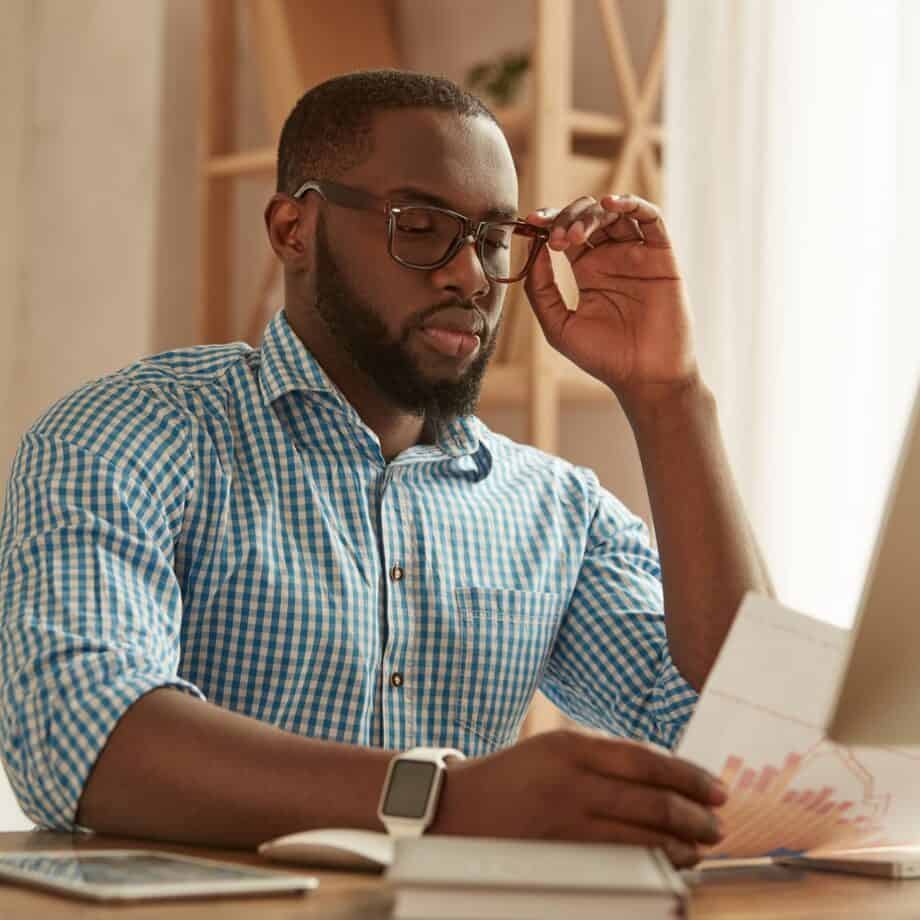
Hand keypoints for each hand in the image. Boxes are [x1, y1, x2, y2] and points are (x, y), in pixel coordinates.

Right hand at [430, 729, 725, 867]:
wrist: (456, 808)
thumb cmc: (512, 777)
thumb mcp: (554, 749)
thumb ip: (603, 757)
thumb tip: (665, 773)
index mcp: (570, 745)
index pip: (645, 758)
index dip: (688, 774)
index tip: (715, 787)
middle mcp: (570, 779)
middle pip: (650, 798)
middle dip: (693, 814)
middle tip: (717, 823)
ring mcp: (563, 819)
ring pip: (639, 834)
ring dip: (680, 843)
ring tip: (701, 845)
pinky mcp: (558, 854)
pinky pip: (618, 861)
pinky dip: (651, 861)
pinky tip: (670, 862)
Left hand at [523, 195, 697, 408]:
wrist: (645, 377)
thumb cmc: (604, 358)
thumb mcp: (558, 326)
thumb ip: (540, 289)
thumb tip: (532, 250)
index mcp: (588, 271)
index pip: (565, 232)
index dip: (548, 221)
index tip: (531, 222)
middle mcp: (612, 258)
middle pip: (587, 216)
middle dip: (566, 219)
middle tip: (556, 240)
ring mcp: (637, 255)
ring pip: (615, 212)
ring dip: (591, 214)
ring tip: (575, 234)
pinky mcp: (661, 256)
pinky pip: (651, 218)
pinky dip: (631, 204)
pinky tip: (610, 205)